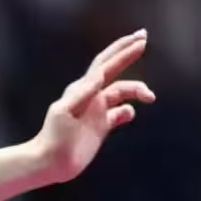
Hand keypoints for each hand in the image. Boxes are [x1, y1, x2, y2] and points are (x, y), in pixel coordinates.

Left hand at [30, 29, 155, 183]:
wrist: (49, 162)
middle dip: (128, 54)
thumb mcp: (65, 112)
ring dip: (137, 91)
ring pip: (122, 93)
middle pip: (114, 70)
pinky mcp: (100, 126)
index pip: (105, 64)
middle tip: (145, 39)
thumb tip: (100, 74)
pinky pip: (120, 114)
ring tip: (150, 97)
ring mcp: (96, 111)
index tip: (140, 39)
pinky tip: (130, 114)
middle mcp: (91, 96)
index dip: (121, 50)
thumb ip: (83, 93)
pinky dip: (128, 111)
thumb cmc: (54, 137)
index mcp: (82, 89)